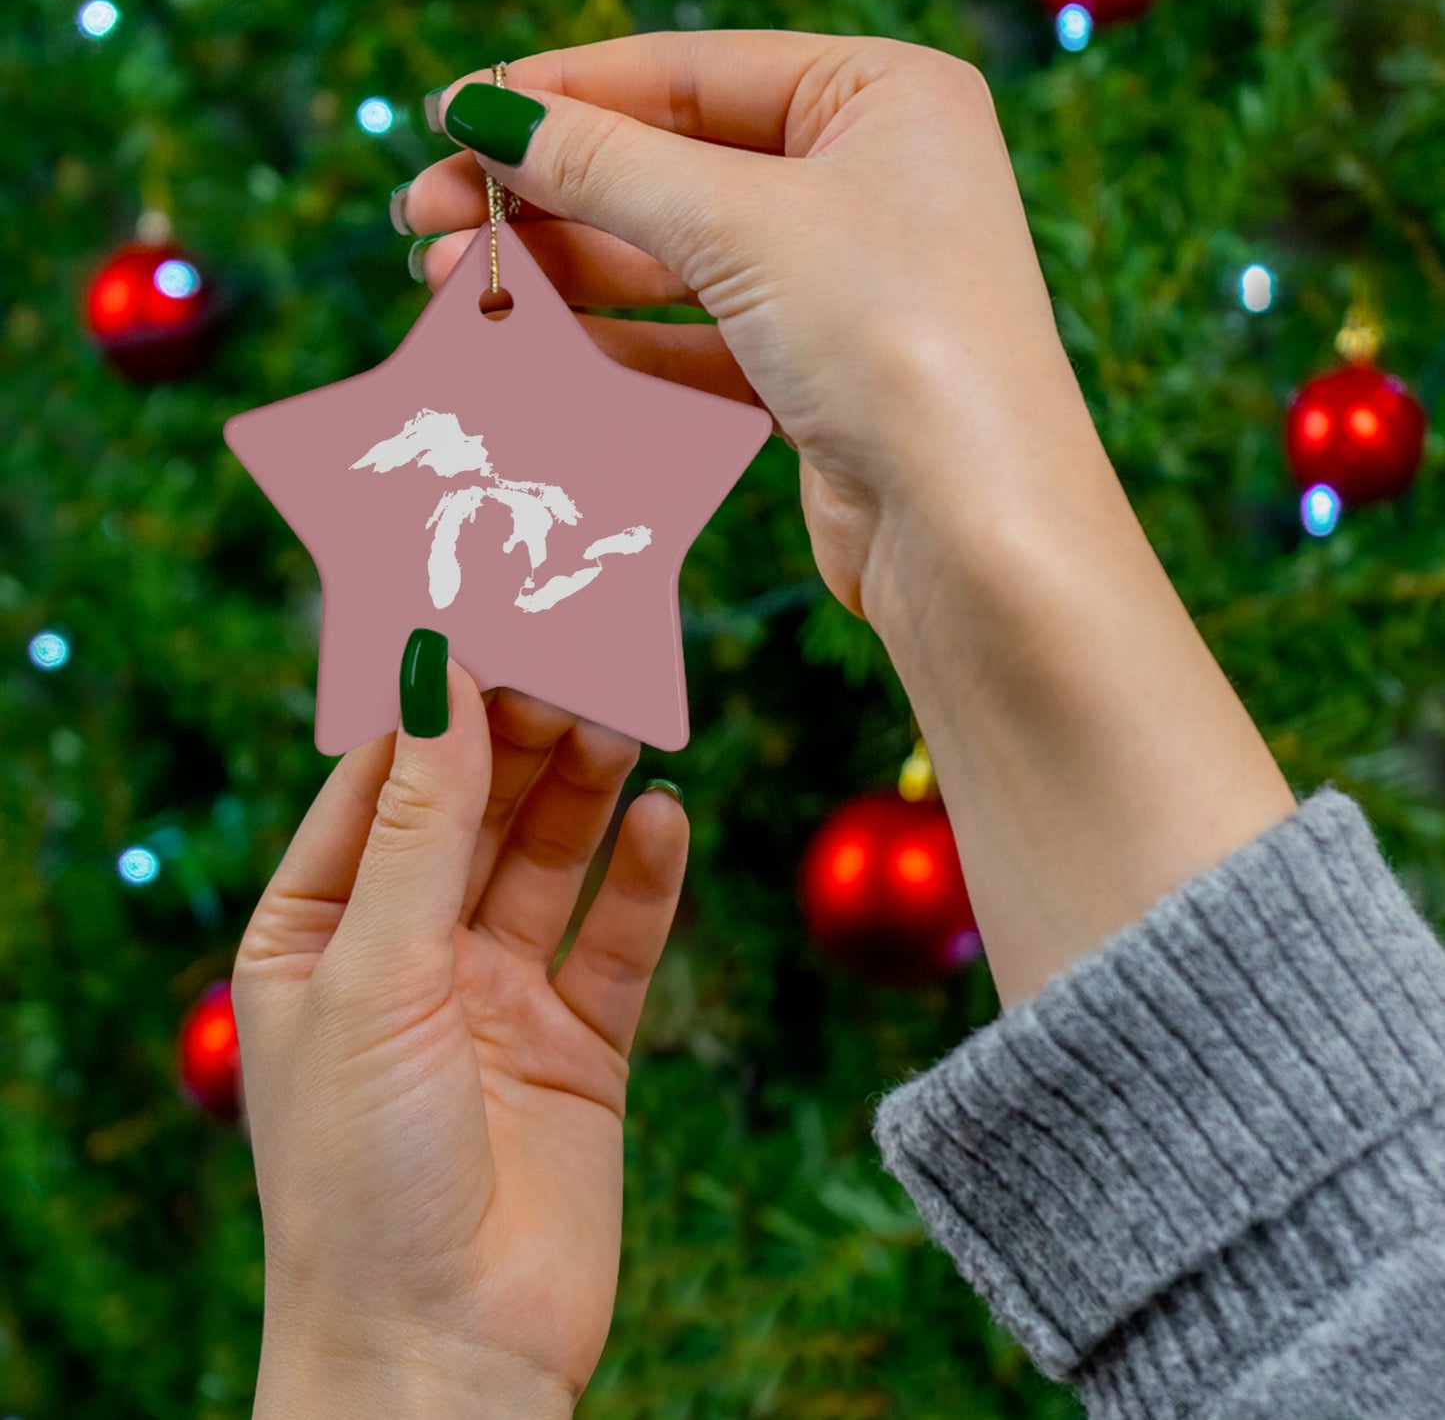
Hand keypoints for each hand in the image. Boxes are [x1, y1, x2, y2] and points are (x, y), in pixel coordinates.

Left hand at [232, 657, 687, 1414]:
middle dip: (520, 737)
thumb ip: (419, 823)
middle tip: (577, 661)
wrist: (445, 1354)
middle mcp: (408, 954)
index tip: (490, 621)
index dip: (434, 705)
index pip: (380, 784)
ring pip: (549, 860)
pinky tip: (666, 820)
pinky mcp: (579, 1043)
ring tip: (622, 722)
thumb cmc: (362, 1172)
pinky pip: (616, 940)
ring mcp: (497, 997)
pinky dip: (644, 880)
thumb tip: (434, 673)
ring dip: (584, 791)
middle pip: (474, 810)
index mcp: (319, 933)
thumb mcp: (376, 973)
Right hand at [401, 31, 1095, 620]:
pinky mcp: (817, 374)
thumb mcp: (742, 224)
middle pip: (671, 166)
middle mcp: (869, 180)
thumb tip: (486, 114)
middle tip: (426, 216)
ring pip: (675, 259)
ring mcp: (843, 283)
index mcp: (882, 96)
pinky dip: (615, 340)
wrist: (973, 532)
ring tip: (452, 284)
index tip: (451, 117)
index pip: (688, 72)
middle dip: (546, 193)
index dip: (560, 94)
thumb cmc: (896, 341)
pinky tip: (533, 344)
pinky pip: (696, 339)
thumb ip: (606, 165)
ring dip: (564, 271)